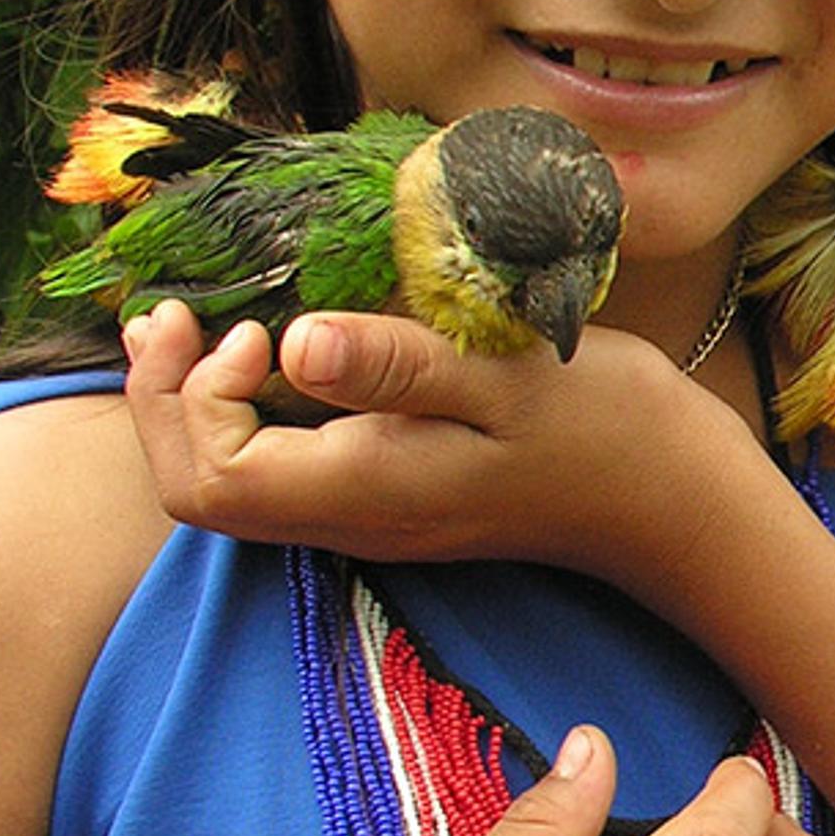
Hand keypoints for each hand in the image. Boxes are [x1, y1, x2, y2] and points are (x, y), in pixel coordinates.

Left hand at [117, 302, 752, 576]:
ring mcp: (370, 516)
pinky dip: (249, 411)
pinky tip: (271, 352)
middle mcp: (354, 519)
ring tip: (202, 325)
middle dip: (164, 403)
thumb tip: (294, 343)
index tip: (239, 325)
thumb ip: (397, 364)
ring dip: (198, 406)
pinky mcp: (390, 498)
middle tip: (167, 316)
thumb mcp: (507, 374)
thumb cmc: (601, 423)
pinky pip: (282, 469)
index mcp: (367, 490)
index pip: (213, 477)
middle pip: (202, 494)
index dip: (188, 400)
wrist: (670, 496)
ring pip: (235, 486)